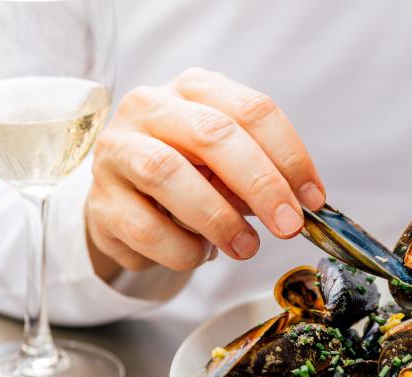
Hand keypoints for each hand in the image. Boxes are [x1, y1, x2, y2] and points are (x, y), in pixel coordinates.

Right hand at [85, 69, 325, 280]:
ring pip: (167, 173)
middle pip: (212, 134)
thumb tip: (297, 206)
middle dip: (260, 184)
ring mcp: (118, 150)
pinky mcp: (100, 200)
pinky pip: (145, 226)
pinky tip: (199, 254)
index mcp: (194, 88)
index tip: (312, 198)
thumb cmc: (188, 177)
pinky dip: (182, 248)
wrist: (124, 204)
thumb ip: (260, 174)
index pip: (252, 110)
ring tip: (246, 246)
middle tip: (288, 225)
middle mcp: (151, 107)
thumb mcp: (227, 165)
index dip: (290, 156)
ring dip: (218, 217)